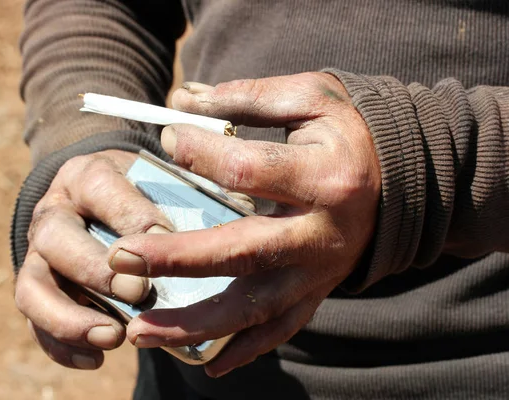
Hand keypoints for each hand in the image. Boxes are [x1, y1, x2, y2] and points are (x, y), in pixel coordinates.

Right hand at [14, 150, 174, 369]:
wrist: (94, 198)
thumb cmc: (135, 192)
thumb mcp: (151, 176)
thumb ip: (173, 192)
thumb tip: (205, 224)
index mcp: (85, 176)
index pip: (101, 189)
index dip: (133, 216)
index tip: (166, 238)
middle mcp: (53, 212)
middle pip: (57, 239)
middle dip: (97, 270)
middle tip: (138, 293)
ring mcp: (37, 253)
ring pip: (33, 287)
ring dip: (70, 318)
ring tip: (113, 337)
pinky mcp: (35, 287)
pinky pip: (34, 321)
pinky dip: (61, 346)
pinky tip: (95, 360)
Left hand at [107, 73, 380, 376]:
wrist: (403, 180)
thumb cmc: (348, 133)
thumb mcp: (312, 97)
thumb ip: (247, 97)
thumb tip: (181, 102)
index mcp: (325, 177)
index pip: (247, 169)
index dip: (199, 152)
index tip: (165, 137)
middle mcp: (322, 234)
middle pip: (241, 252)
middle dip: (176, 259)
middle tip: (120, 259)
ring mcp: (319, 273)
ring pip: (254, 309)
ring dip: (195, 323)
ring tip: (139, 332)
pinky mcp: (317, 293)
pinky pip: (280, 330)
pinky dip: (245, 351)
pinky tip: (209, 367)